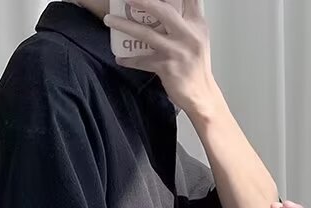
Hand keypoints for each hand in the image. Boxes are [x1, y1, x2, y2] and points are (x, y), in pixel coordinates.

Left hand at [103, 0, 219, 115]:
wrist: (201, 94)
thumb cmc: (196, 67)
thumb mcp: (197, 38)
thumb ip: (185, 22)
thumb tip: (164, 8)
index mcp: (196, 24)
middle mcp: (188, 34)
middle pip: (163, 10)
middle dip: (143, 1)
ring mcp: (176, 51)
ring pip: (147, 33)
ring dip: (124, 25)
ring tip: (109, 20)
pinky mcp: (166, 67)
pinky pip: (142, 61)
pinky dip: (129, 60)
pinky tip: (120, 58)